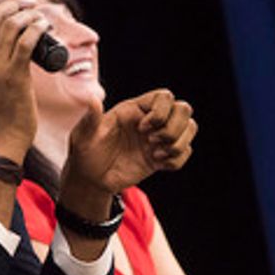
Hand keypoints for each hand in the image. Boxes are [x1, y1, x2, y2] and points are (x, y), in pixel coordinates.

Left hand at [61, 89, 196, 204]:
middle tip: (151, 141)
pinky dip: (176, 160)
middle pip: (184, 109)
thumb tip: (91, 98)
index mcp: (134, 109)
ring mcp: (158, 138)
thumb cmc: (86, 151)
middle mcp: (150, 120)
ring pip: (190, 129)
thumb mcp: (84, 134)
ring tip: (156, 153)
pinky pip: (185, 153)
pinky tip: (158, 163)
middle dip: (173, 128)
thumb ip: (91, 117)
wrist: (91, 178)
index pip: (165, 97)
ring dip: (177, 144)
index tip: (141, 128)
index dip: (160, 112)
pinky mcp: (162, 157)